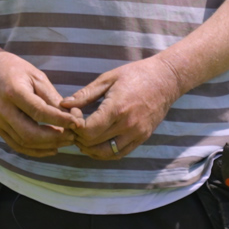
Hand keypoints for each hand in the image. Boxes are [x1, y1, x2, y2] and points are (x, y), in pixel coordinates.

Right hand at [0, 49, 78, 157]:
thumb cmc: (15, 69)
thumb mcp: (36, 76)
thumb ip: (51, 96)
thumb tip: (69, 115)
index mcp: (13, 92)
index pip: (38, 111)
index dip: (59, 120)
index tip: (76, 122)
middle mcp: (3, 109)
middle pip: (30, 133)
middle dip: (54, 138)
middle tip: (72, 136)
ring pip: (24, 143)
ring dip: (47, 146)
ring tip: (65, 141)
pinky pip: (17, 145)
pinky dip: (35, 151)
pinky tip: (51, 149)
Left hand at [61, 55, 185, 159]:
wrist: (165, 79)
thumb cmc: (134, 75)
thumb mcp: (107, 79)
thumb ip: (85, 94)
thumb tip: (63, 104)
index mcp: (117, 109)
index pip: (88, 131)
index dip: (75, 127)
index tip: (74, 116)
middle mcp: (127, 125)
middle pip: (93, 144)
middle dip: (79, 137)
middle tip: (75, 126)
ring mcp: (136, 134)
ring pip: (106, 154)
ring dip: (90, 149)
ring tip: (84, 137)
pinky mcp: (142, 138)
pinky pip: (119, 153)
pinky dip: (105, 152)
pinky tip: (97, 143)